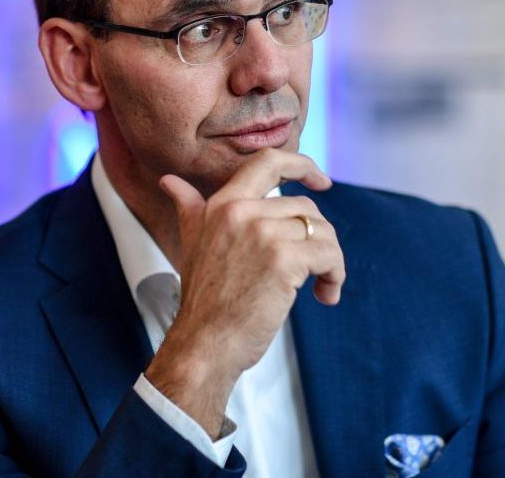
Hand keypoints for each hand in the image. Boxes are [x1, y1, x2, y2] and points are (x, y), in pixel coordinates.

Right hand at [144, 148, 344, 437]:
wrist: (204, 342)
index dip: (301, 165)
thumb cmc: (203, 298)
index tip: (321, 181)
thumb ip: (187, 206)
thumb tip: (168, 181)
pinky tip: (325, 296)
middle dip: (318, 237)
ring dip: (331, 260)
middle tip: (315, 267)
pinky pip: (329, 255)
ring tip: (321, 285)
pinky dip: (336, 275)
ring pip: (322, 231)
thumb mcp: (191, 241)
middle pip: (305, 207)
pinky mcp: (283, 260)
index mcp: (223, 203)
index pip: (268, 162)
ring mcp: (262, 233)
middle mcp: (241, 211)